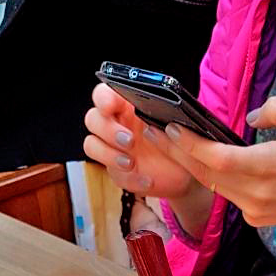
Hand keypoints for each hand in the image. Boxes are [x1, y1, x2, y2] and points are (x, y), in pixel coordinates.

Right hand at [83, 84, 194, 199]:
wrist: (184, 171)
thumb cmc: (178, 141)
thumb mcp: (176, 126)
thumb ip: (163, 117)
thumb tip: (161, 115)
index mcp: (126, 105)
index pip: (103, 95)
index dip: (103, 98)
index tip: (110, 106)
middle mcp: (116, 124)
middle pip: (92, 119)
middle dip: (108, 130)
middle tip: (130, 141)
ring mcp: (113, 148)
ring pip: (91, 144)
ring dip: (109, 154)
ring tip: (132, 163)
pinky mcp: (117, 170)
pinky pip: (112, 174)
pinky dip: (129, 179)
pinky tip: (147, 180)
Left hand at [159, 96, 275, 231]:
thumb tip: (252, 117)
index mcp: (268, 167)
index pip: (217, 158)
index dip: (189, 145)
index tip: (169, 127)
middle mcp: (256, 192)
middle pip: (205, 174)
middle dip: (176, 152)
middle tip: (152, 130)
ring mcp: (253, 209)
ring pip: (212, 186)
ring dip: (189, 165)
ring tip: (168, 143)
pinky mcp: (254, 217)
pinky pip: (227, 195)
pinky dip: (211, 178)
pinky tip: (199, 162)